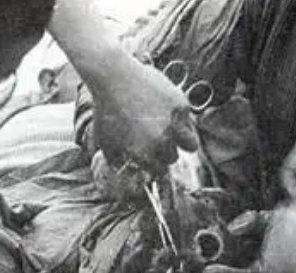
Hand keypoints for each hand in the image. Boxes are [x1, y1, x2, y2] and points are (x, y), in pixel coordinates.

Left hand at [92, 58, 198, 175]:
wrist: (114, 77)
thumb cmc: (106, 110)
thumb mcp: (104, 140)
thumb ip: (115, 160)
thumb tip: (125, 170)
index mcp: (144, 154)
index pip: (160, 171)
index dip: (157, 165)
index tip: (154, 158)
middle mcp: (161, 142)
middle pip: (173, 158)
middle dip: (166, 152)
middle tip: (158, 141)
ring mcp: (174, 124)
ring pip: (191, 144)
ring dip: (183, 142)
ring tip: (174, 134)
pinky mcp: (181, 106)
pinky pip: (189, 120)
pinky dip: (181, 118)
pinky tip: (167, 110)